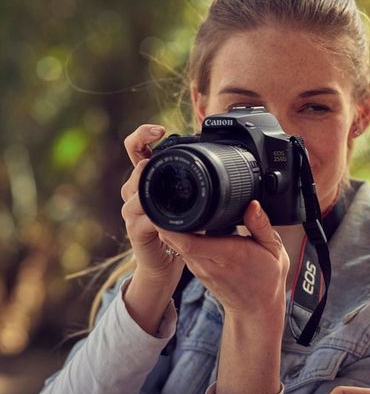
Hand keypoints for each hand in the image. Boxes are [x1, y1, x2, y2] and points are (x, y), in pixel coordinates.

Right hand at [120, 124, 183, 280]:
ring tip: (158, 177)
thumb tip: (212, 155)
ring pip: (133, 191)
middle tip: (156, 155)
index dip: (142, 136)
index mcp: (147, 180)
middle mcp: (134, 192)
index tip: (159, 130)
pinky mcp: (136, 231)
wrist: (164, 263)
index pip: (136, 149)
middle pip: (134, 168)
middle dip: (145, 161)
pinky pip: (142, 219)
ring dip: (146, 185)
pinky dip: (153, 216)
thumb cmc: (177, 228)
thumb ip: (191, 179)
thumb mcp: (185, 200)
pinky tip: (163, 214)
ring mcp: (132, 212)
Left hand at [157, 200, 289, 320]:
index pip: (190, 242)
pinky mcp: (197, 270)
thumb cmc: (267, 278)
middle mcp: (209, 264)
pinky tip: (184, 224)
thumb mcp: (274, 249)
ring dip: (171, 227)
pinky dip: (178, 236)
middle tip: (168, 199)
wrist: (256, 309)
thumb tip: (252, 204)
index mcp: (229, 256)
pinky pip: (181, 250)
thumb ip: (261, 225)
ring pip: (175, 245)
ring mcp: (200, 269)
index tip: (171, 206)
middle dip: (167, 220)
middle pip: (176, 241)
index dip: (175, 225)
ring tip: (176, 207)